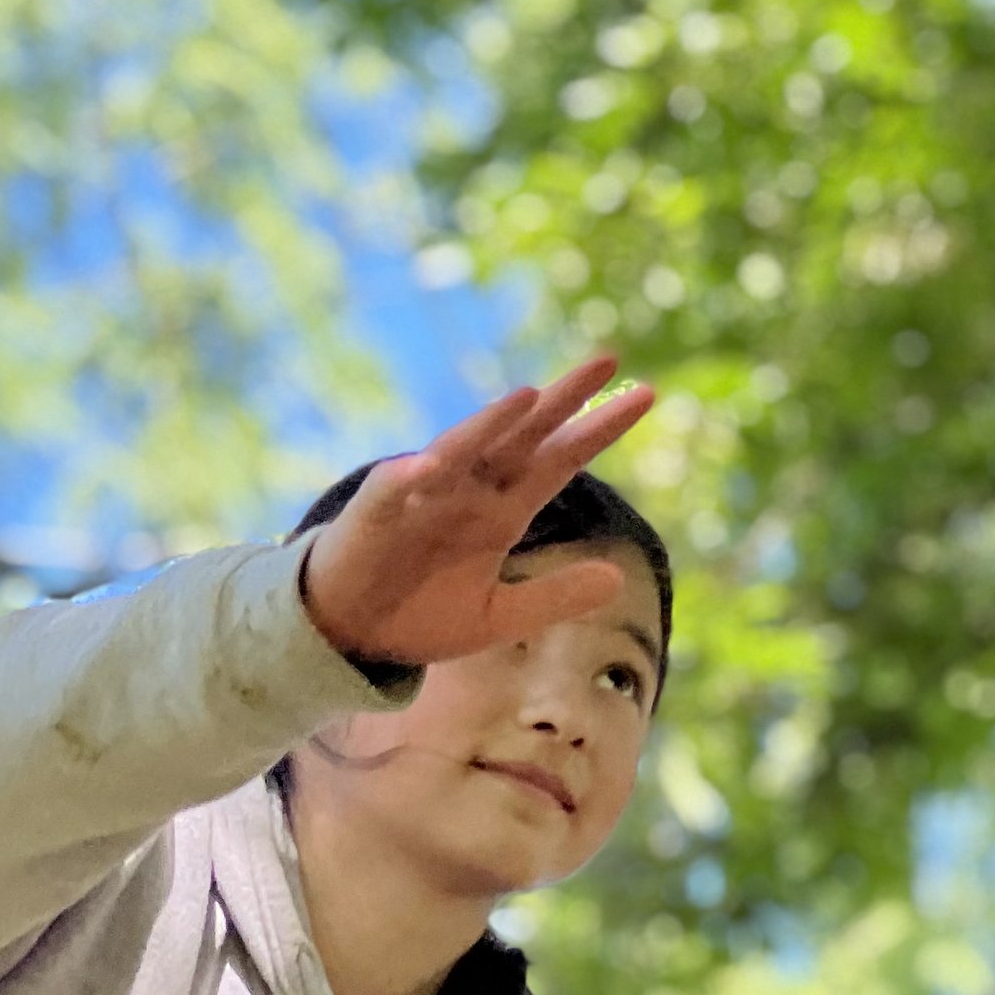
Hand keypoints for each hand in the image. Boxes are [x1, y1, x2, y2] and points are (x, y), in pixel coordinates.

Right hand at [300, 355, 657, 670]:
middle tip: (606, 359)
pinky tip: (429, 464)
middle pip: (521, 436)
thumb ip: (553, 598)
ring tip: (526, 397)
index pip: (559, 461)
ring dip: (490, 423)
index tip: (646, 395)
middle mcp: (468, 491)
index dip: (598, 429)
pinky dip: (409, 476)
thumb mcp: (495, 617)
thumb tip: (618, 578)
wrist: (348, 635)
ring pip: (462, 449)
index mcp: (500, 511)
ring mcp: (422, 497)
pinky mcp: (374, 515)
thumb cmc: (418, 615)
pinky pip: (393, 490)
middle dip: (560, 400)